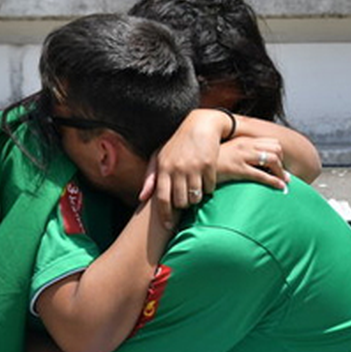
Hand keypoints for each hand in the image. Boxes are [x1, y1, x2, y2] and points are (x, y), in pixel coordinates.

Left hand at [139, 110, 225, 227]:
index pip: (162, 198)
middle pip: (180, 201)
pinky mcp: (209, 165)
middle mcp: (177, 168)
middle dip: (183, 206)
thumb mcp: (160, 157)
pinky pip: (209, 188)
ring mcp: (194, 166)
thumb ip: (150, 177)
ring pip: (195, 197)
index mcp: (163, 167)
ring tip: (195, 193)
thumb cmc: (177, 144)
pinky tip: (206, 182)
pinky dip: (208, 189)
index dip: (165, 215)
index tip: (168, 226)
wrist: (200, 125)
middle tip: (186, 203)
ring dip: (196, 199)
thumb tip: (142, 198)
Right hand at [216, 137, 289, 189]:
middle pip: (275, 149)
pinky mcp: (238, 169)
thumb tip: (250, 162)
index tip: (279, 165)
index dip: (279, 153)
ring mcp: (242, 156)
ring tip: (284, 182)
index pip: (271, 142)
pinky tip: (280, 187)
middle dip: (282, 162)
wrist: (194, 164)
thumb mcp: (227, 153)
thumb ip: (239, 153)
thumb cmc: (211, 161)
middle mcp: (245, 145)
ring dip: (281, 172)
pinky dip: (275, 181)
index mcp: (244, 140)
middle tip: (283, 174)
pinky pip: (262, 175)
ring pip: (272, 160)